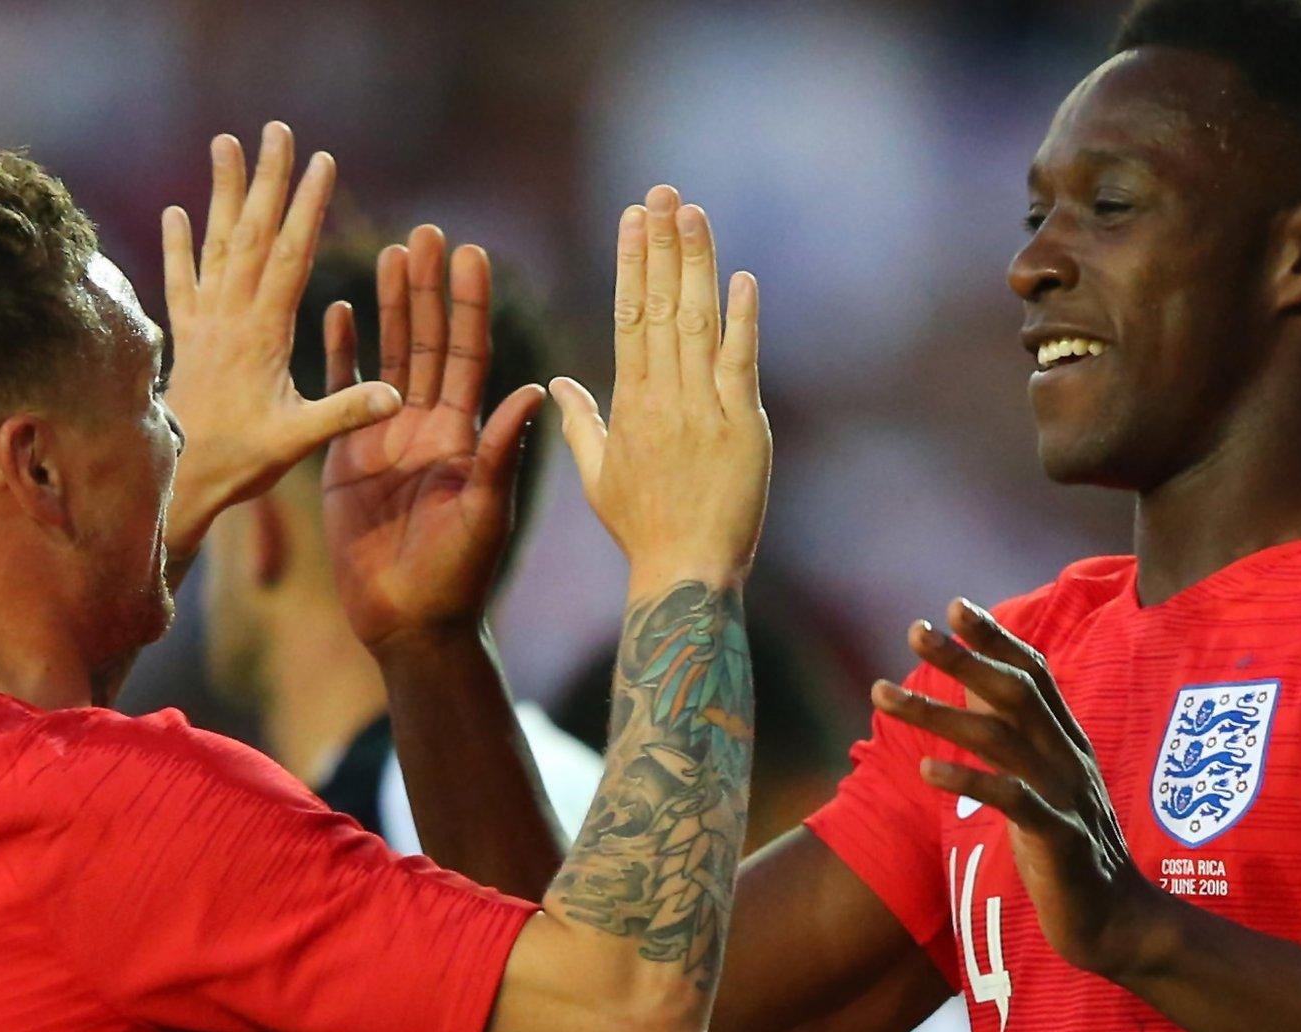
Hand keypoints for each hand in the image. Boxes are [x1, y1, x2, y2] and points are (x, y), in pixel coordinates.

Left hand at [159, 123, 401, 556]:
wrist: (175, 481)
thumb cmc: (240, 461)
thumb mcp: (299, 440)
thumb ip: (345, 412)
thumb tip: (396, 396)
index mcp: (263, 332)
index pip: (290, 255)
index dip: (307, 206)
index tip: (322, 161)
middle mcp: (229, 316)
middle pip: (252, 233)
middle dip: (267, 178)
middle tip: (276, 129)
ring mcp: (203, 322)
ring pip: (215, 243)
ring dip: (222, 192)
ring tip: (224, 143)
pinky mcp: (185, 336)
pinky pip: (179, 280)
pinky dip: (178, 245)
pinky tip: (175, 212)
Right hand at [322, 226, 544, 650]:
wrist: (410, 623)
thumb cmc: (459, 573)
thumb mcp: (487, 509)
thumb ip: (501, 450)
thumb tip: (534, 388)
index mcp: (465, 432)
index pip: (469, 352)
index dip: (468, 303)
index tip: (471, 252)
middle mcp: (428, 425)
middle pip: (426, 341)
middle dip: (426, 288)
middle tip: (425, 232)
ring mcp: (385, 436)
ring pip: (386, 356)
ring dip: (387, 305)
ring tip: (388, 252)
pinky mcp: (345, 456)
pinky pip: (340, 393)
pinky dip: (338, 352)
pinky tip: (335, 309)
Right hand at [551, 185, 769, 594]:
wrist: (684, 571)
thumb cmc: (641, 529)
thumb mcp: (598, 475)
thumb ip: (580, 422)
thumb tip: (558, 383)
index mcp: (629, 402)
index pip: (629, 315)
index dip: (632, 261)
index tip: (632, 217)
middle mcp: (663, 396)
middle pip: (661, 305)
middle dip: (662, 244)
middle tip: (662, 191)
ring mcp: (704, 409)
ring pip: (697, 322)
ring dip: (696, 263)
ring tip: (692, 213)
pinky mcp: (743, 427)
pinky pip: (741, 364)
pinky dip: (742, 320)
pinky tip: (742, 278)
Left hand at [871, 598, 1172, 980]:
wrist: (1116, 921)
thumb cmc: (1067, 848)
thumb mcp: (1040, 782)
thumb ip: (1012, 737)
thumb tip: (969, 690)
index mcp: (1066, 741)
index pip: (1034, 673)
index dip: (996, 637)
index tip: (954, 606)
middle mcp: (1068, 757)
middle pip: (1014, 693)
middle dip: (963, 657)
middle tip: (914, 629)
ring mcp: (1067, 795)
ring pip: (1000, 739)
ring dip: (937, 712)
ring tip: (882, 694)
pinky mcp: (1060, 838)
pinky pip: (1012, 800)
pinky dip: (969, 780)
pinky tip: (926, 769)